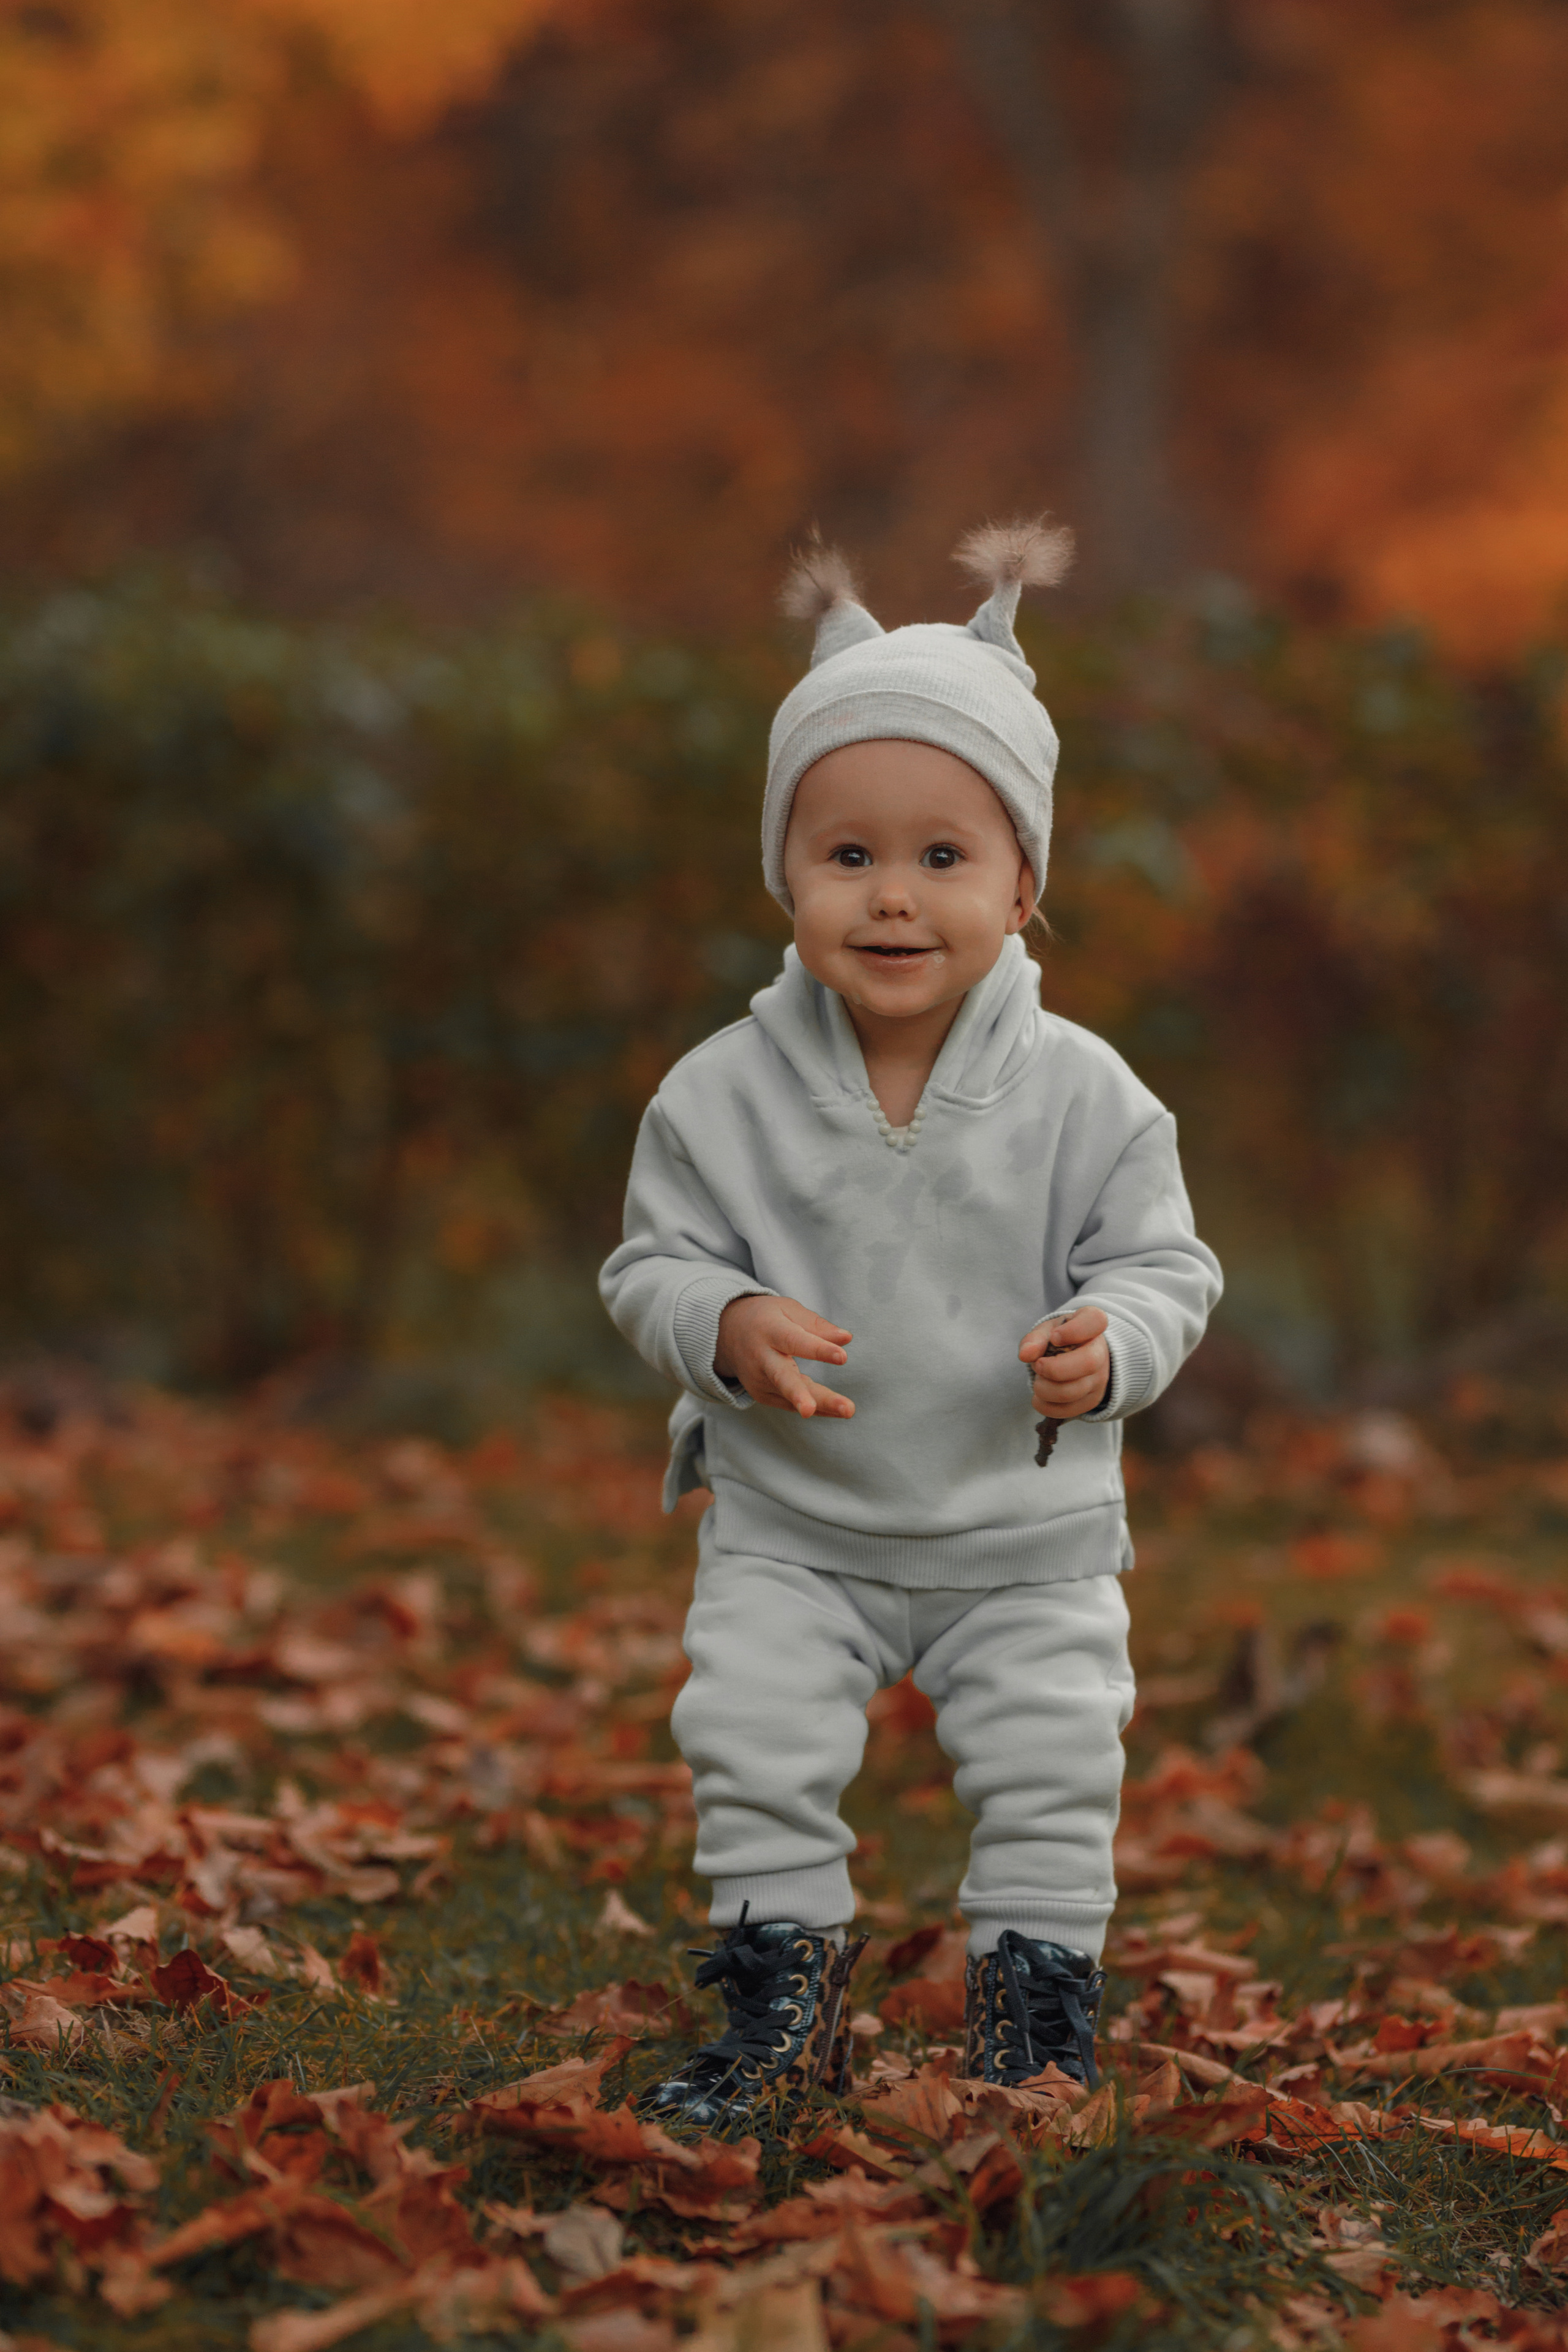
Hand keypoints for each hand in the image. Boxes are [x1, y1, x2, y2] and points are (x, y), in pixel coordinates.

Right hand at [716, 1295, 854, 1418]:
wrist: (726, 1333)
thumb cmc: (765, 1318)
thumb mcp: (788, 1310)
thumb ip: (816, 1325)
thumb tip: (846, 1338)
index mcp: (769, 1331)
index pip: (794, 1341)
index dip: (818, 1349)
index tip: (843, 1357)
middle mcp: (761, 1358)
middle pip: (781, 1377)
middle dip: (798, 1394)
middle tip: (811, 1409)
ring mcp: (759, 1380)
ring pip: (791, 1396)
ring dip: (820, 1405)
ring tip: (846, 1410)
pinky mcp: (762, 1395)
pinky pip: (792, 1404)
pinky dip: (817, 1408)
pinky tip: (839, 1410)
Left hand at [1019, 1304, 1109, 1421]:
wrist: (1073, 1358)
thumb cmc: (1059, 1340)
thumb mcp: (1046, 1331)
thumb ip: (1035, 1339)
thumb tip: (1025, 1354)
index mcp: (1092, 1324)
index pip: (1095, 1321)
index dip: (1074, 1331)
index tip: (1055, 1337)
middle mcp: (1101, 1351)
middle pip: (1089, 1362)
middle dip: (1055, 1369)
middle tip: (1038, 1365)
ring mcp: (1100, 1378)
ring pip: (1075, 1391)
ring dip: (1046, 1389)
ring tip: (1038, 1381)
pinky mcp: (1091, 1399)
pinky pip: (1070, 1410)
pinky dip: (1047, 1406)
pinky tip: (1039, 1397)